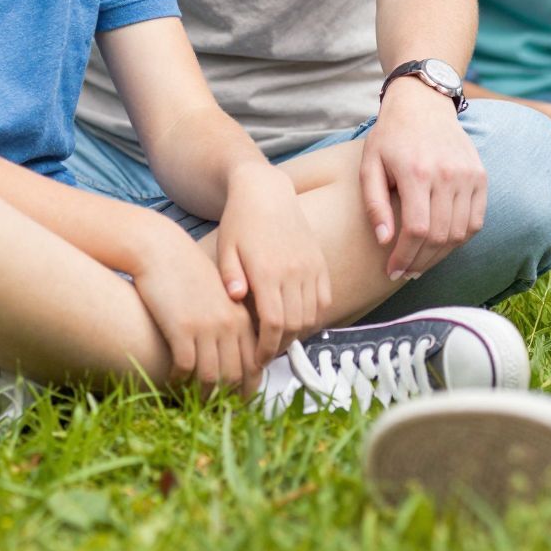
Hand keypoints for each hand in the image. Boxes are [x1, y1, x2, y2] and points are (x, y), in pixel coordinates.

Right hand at [126, 217, 260, 393]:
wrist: (161, 251)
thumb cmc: (189, 275)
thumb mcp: (219, 296)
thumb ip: (232, 324)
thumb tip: (236, 359)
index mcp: (242, 317)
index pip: (255, 363)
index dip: (249, 388)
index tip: (240, 402)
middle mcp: (230, 324)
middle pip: (235, 375)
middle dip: (228, 399)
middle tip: (217, 411)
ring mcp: (206, 327)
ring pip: (211, 377)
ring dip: (203, 395)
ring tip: (194, 401)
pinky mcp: (182, 329)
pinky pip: (185, 368)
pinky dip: (180, 380)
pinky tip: (173, 379)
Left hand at [216, 164, 332, 367]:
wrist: (266, 191)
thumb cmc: (239, 222)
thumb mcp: (225, 249)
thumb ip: (230, 277)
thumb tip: (236, 301)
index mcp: (266, 270)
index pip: (272, 322)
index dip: (266, 347)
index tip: (257, 360)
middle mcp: (293, 270)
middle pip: (294, 324)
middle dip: (280, 345)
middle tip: (266, 355)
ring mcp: (310, 266)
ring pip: (312, 315)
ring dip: (297, 333)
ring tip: (280, 340)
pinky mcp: (320, 262)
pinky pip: (324, 299)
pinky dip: (314, 316)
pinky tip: (298, 322)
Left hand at [361, 79, 485, 281]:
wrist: (423, 104)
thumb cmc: (390, 137)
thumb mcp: (369, 165)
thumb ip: (375, 204)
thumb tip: (385, 241)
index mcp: (417, 172)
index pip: (417, 230)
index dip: (405, 257)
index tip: (393, 271)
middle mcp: (447, 174)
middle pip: (440, 236)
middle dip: (421, 262)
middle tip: (405, 272)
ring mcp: (469, 175)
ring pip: (460, 232)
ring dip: (440, 256)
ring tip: (422, 263)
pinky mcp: (481, 176)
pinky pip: (477, 221)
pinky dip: (461, 239)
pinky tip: (442, 245)